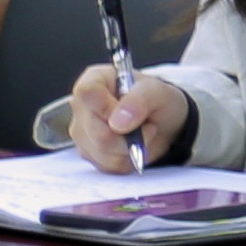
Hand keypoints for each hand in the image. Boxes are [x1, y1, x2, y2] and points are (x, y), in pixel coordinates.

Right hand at [60, 63, 187, 170]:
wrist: (164, 124)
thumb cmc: (158, 100)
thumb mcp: (158, 92)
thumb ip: (140, 100)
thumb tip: (117, 123)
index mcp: (95, 79)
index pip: (87, 92)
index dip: (106, 107)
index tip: (127, 116)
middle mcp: (82, 105)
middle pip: (95, 130)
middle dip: (128, 135)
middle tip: (147, 126)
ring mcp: (82, 132)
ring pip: (101, 152)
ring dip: (129, 149)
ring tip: (141, 135)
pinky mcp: (88, 153)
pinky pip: (106, 166)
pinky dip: (126, 161)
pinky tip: (133, 147)